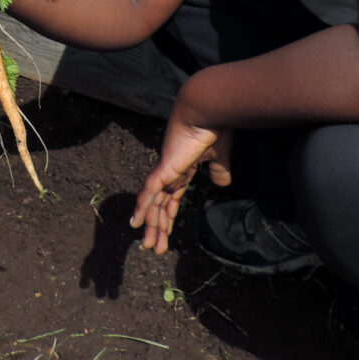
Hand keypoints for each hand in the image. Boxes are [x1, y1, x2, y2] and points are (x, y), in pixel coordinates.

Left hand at [129, 104, 232, 255]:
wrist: (206, 111)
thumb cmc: (213, 129)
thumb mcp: (220, 156)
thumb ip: (219, 171)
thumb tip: (222, 184)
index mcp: (182, 170)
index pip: (172, 199)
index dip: (168, 217)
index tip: (166, 233)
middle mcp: (169, 173)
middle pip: (160, 206)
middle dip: (157, 228)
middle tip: (153, 248)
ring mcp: (164, 171)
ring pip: (153, 205)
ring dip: (151, 226)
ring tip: (148, 246)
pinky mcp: (163, 169)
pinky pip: (149, 192)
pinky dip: (142, 208)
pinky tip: (135, 223)